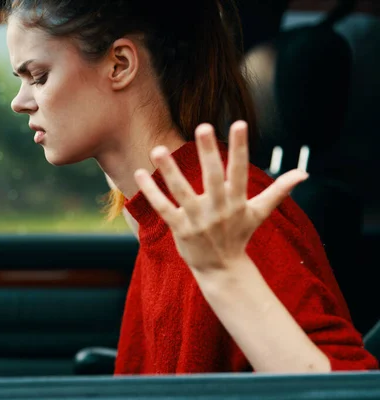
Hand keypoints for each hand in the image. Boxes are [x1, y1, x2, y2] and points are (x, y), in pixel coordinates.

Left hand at [134, 121, 308, 273]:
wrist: (222, 270)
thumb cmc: (239, 236)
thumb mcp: (259, 213)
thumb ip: (279, 191)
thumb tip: (303, 174)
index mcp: (238, 202)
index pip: (240, 171)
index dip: (240, 148)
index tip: (238, 123)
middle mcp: (218, 209)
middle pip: (213, 177)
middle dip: (208, 153)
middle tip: (203, 126)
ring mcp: (198, 220)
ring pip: (182, 192)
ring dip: (170, 171)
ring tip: (158, 149)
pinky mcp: (180, 229)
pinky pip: (163, 208)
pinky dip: (151, 192)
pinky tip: (138, 174)